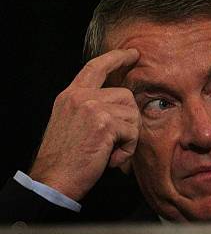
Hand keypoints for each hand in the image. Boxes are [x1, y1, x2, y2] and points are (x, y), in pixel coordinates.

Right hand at [29, 48, 139, 200]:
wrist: (54, 178)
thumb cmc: (65, 160)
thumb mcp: (72, 125)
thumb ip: (91, 110)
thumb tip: (123, 107)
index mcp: (70, 96)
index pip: (95, 67)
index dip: (116, 58)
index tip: (133, 54)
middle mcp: (80, 97)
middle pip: (126, 96)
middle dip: (129, 121)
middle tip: (114, 144)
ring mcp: (92, 107)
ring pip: (132, 114)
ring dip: (128, 138)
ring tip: (109, 152)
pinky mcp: (104, 123)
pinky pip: (132, 133)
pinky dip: (127, 151)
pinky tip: (110, 159)